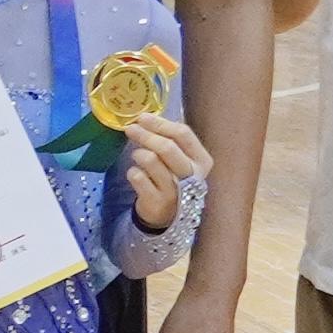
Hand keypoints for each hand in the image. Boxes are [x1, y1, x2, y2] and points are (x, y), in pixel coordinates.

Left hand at [114, 107, 207, 234]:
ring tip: (137, 156)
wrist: (167, 215)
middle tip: (130, 129)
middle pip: (167, 147)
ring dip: (139, 154)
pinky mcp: (158, 202)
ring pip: (151, 160)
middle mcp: (193, 176)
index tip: (142, 117)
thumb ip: (170, 139)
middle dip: (145, 135)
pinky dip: (133, 172)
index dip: (160, 123)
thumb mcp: (180, 159)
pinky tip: (136, 174)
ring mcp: (176, 191)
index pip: (183, 134)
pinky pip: (138, 177)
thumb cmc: (172, 178)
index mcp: (202, 160)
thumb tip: (146, 117)